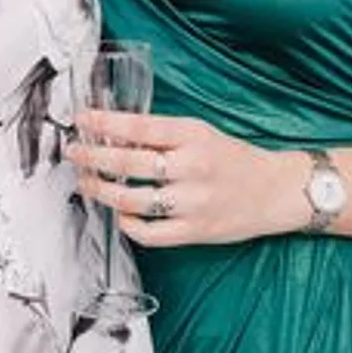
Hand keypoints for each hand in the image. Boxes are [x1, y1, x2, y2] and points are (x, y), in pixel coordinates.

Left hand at [66, 110, 289, 246]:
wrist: (276, 190)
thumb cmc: (234, 159)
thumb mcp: (202, 133)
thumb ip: (163, 135)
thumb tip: (115, 134)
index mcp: (194, 136)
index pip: (140, 127)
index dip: (105, 123)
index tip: (82, 119)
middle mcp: (193, 168)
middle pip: (129, 163)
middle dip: (93, 157)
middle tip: (74, 152)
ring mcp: (193, 203)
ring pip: (133, 200)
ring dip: (102, 191)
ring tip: (87, 183)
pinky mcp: (195, 231)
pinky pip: (150, 233)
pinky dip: (128, 225)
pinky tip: (119, 216)